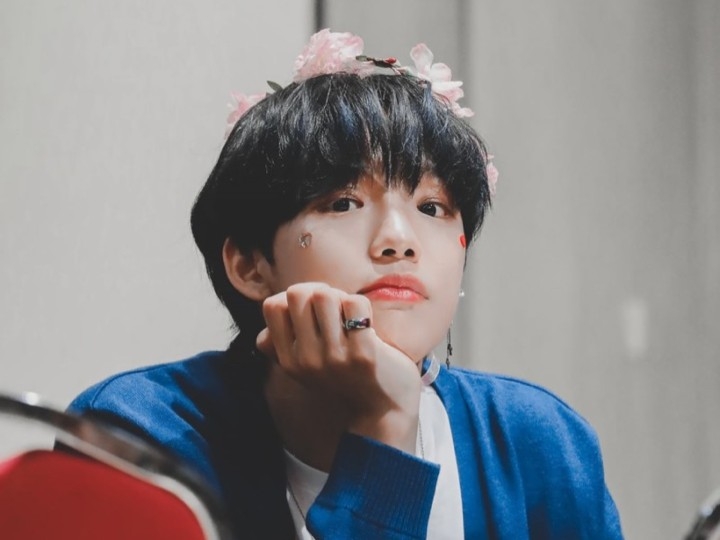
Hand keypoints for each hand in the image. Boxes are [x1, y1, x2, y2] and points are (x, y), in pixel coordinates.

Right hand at [256, 282, 421, 451]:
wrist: (384, 411)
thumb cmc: (346, 378)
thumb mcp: (307, 367)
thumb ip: (282, 344)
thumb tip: (267, 323)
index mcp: (289, 360)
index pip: (273, 306)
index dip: (295, 297)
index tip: (315, 308)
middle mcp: (306, 359)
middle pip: (297, 293)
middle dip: (320, 292)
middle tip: (338, 308)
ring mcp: (333, 358)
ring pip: (325, 295)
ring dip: (342, 298)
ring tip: (352, 316)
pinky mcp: (363, 354)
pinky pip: (355, 304)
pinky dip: (363, 306)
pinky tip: (368, 324)